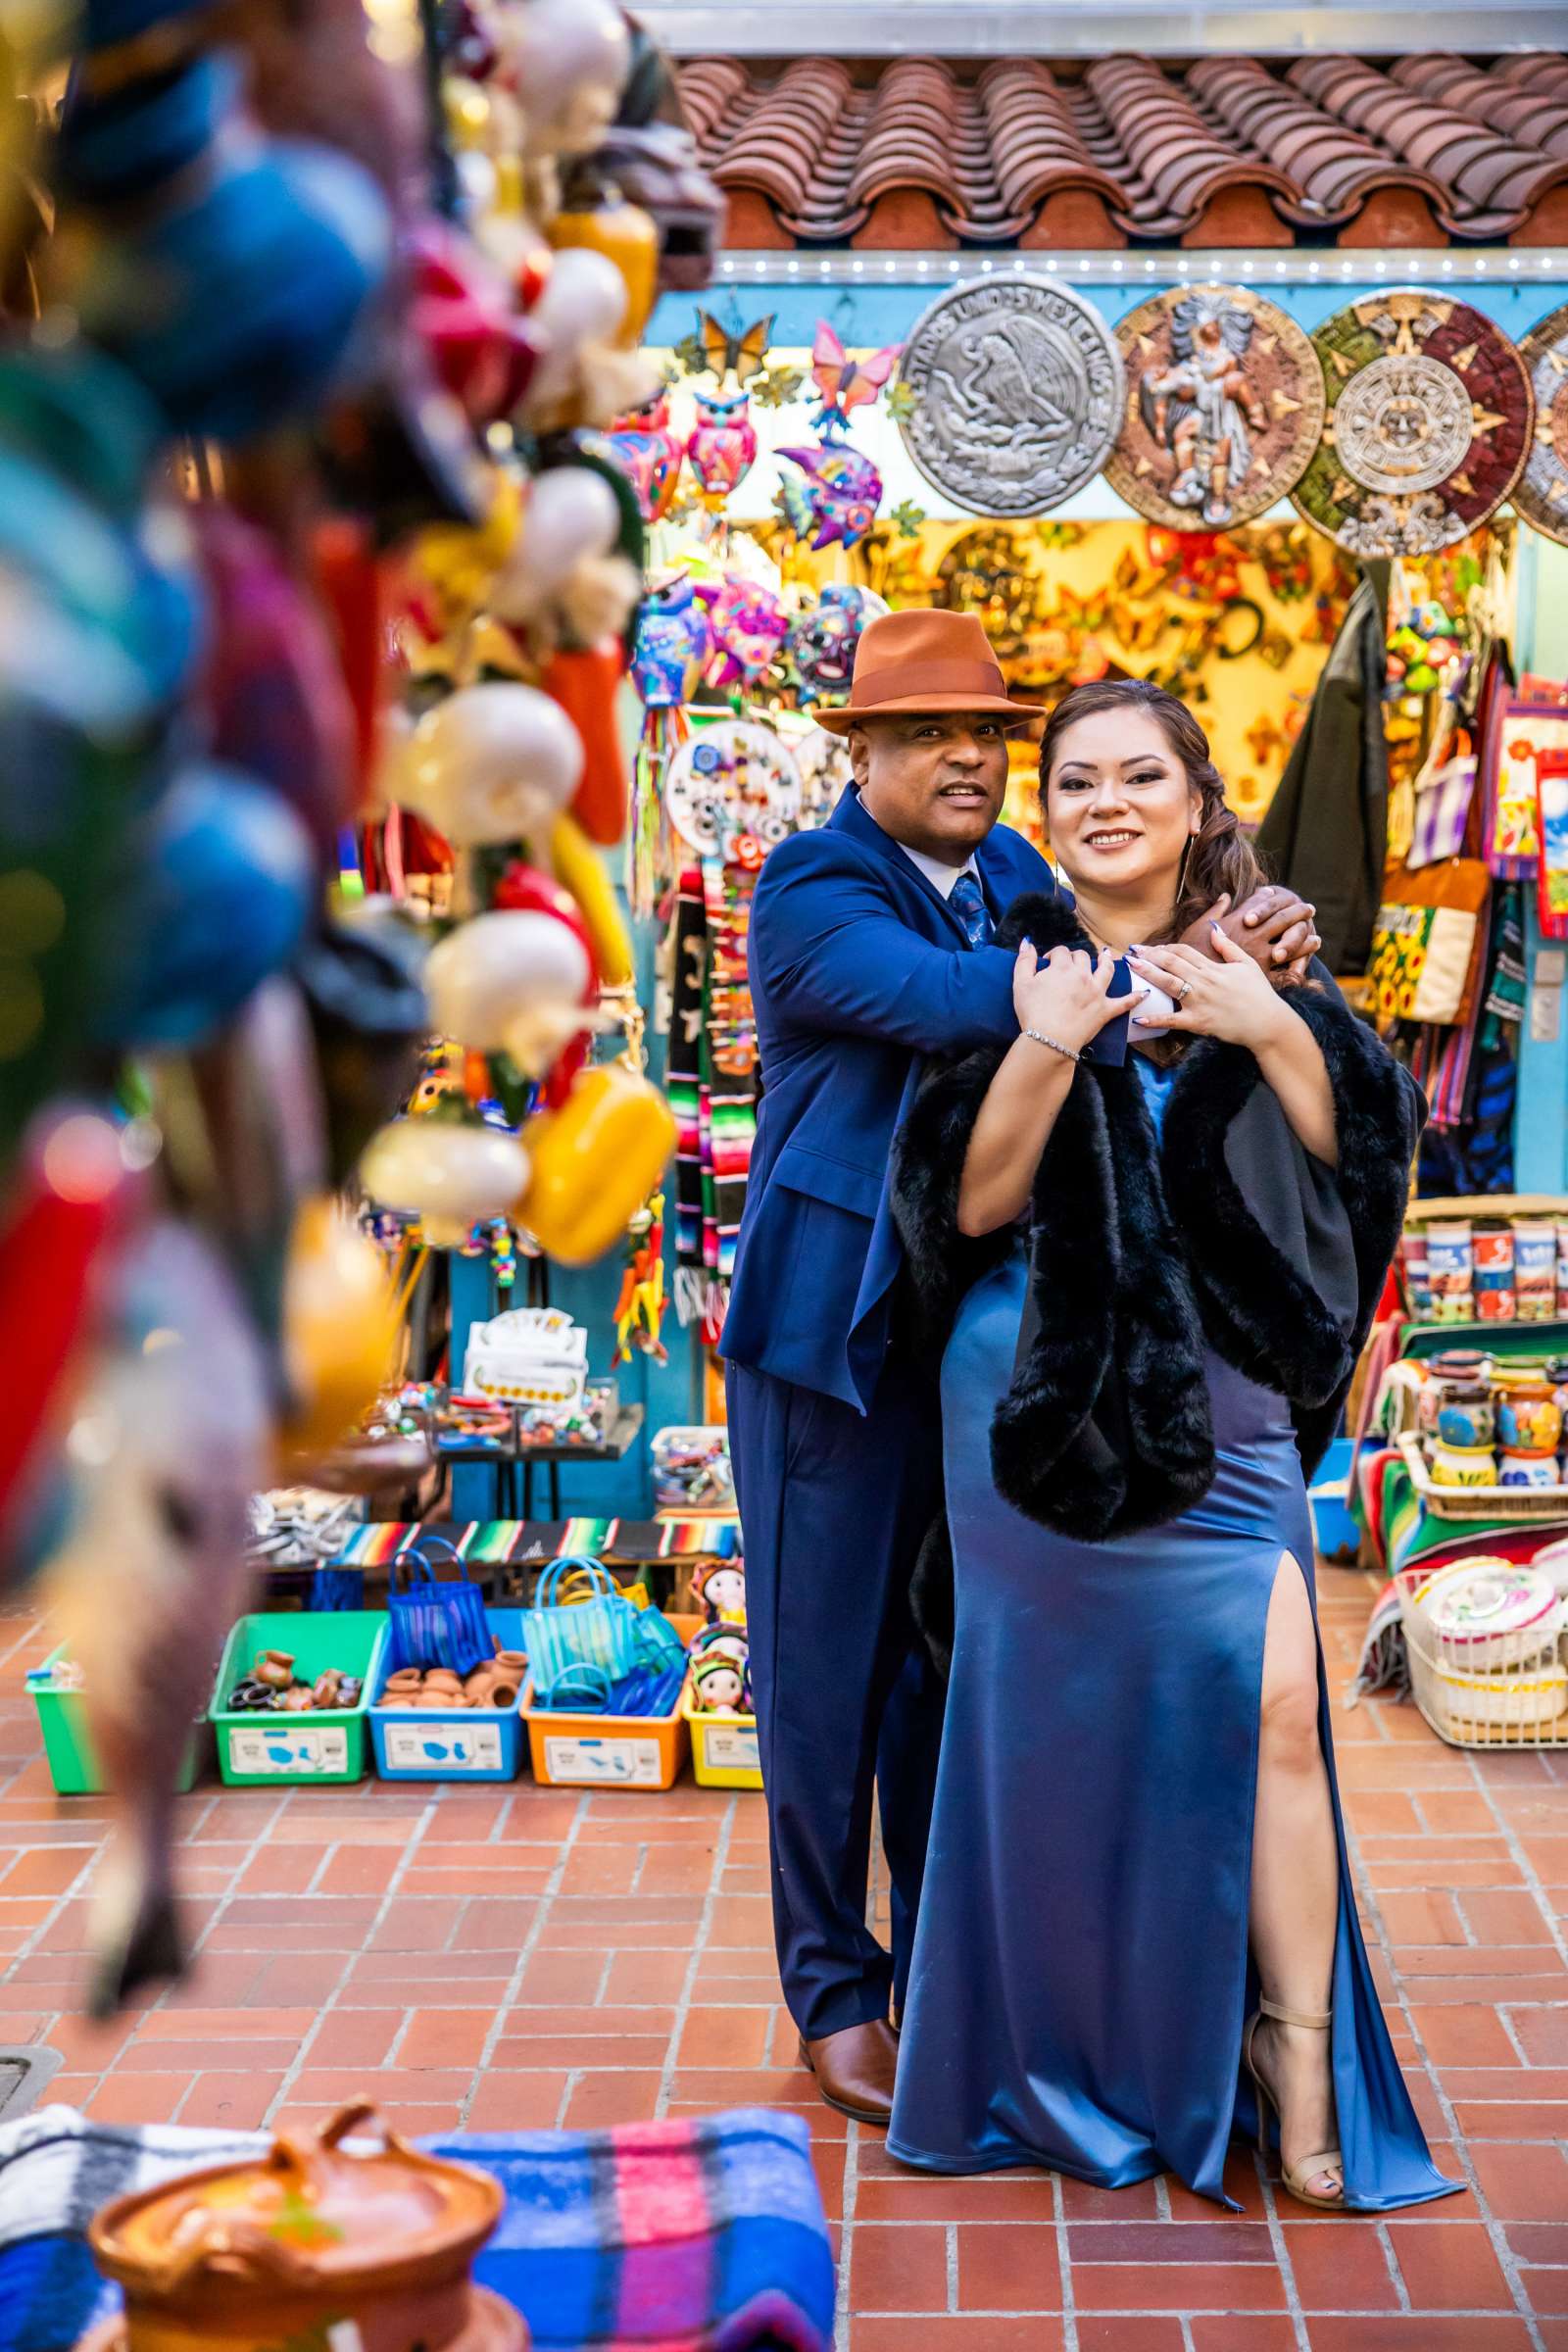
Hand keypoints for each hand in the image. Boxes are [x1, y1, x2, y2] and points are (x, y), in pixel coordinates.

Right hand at [1013, 941, 1140, 1056]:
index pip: (1060, 952)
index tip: (1046, 962)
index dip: (1052, 955)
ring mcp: (1097, 992)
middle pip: (1083, 957)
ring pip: (1107, 970)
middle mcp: (1083, 975)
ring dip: (1107, 961)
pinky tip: (1144, 993)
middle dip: (1076, 957)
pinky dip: (1135, 998)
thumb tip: (1027, 942)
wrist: (1050, 1039)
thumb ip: (1024, 960)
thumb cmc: (1033, 1012)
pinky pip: (1124, 1003)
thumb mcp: (1021, 984)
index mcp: (1062, 967)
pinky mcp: (1105, 1010)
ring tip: (1107, 956)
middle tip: (1069, 964)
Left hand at [1130, 925, 1290, 1050]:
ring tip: (1131, 966)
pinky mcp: (1198, 1022)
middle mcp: (1203, 981)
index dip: (1164, 947)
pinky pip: (1172, 1020)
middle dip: (1149, 955)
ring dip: (1147, 973)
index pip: (1183, 951)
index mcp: (1212, 967)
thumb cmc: (1259, 994)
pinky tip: (1137, 1018)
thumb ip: (1227, 947)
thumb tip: (1213, 928)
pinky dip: (1154, 1019)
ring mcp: (1199, 1001)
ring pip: (1168, 983)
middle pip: (1171, 962)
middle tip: (1131, 952)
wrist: (1267, 1023)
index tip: (1151, 948)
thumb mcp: (1246, 964)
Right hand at [1182, 887, 1319, 981]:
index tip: (1274, 892)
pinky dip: (1298, 966)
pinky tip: (1305, 965)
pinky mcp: (1263, 974)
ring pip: (1290, 942)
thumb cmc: (1190, 953)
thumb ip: (1215, 910)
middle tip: (1309, 909)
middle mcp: (1253, 934)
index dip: (1267, 896)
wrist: (1189, 980)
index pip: (1259, 902)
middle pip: (1282, 918)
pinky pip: (1286, 969)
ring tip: (1315, 939)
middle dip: (1298, 912)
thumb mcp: (1198, 927)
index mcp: (1238, 920)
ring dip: (1304, 939)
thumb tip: (1225, 896)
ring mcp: (1260, 954)